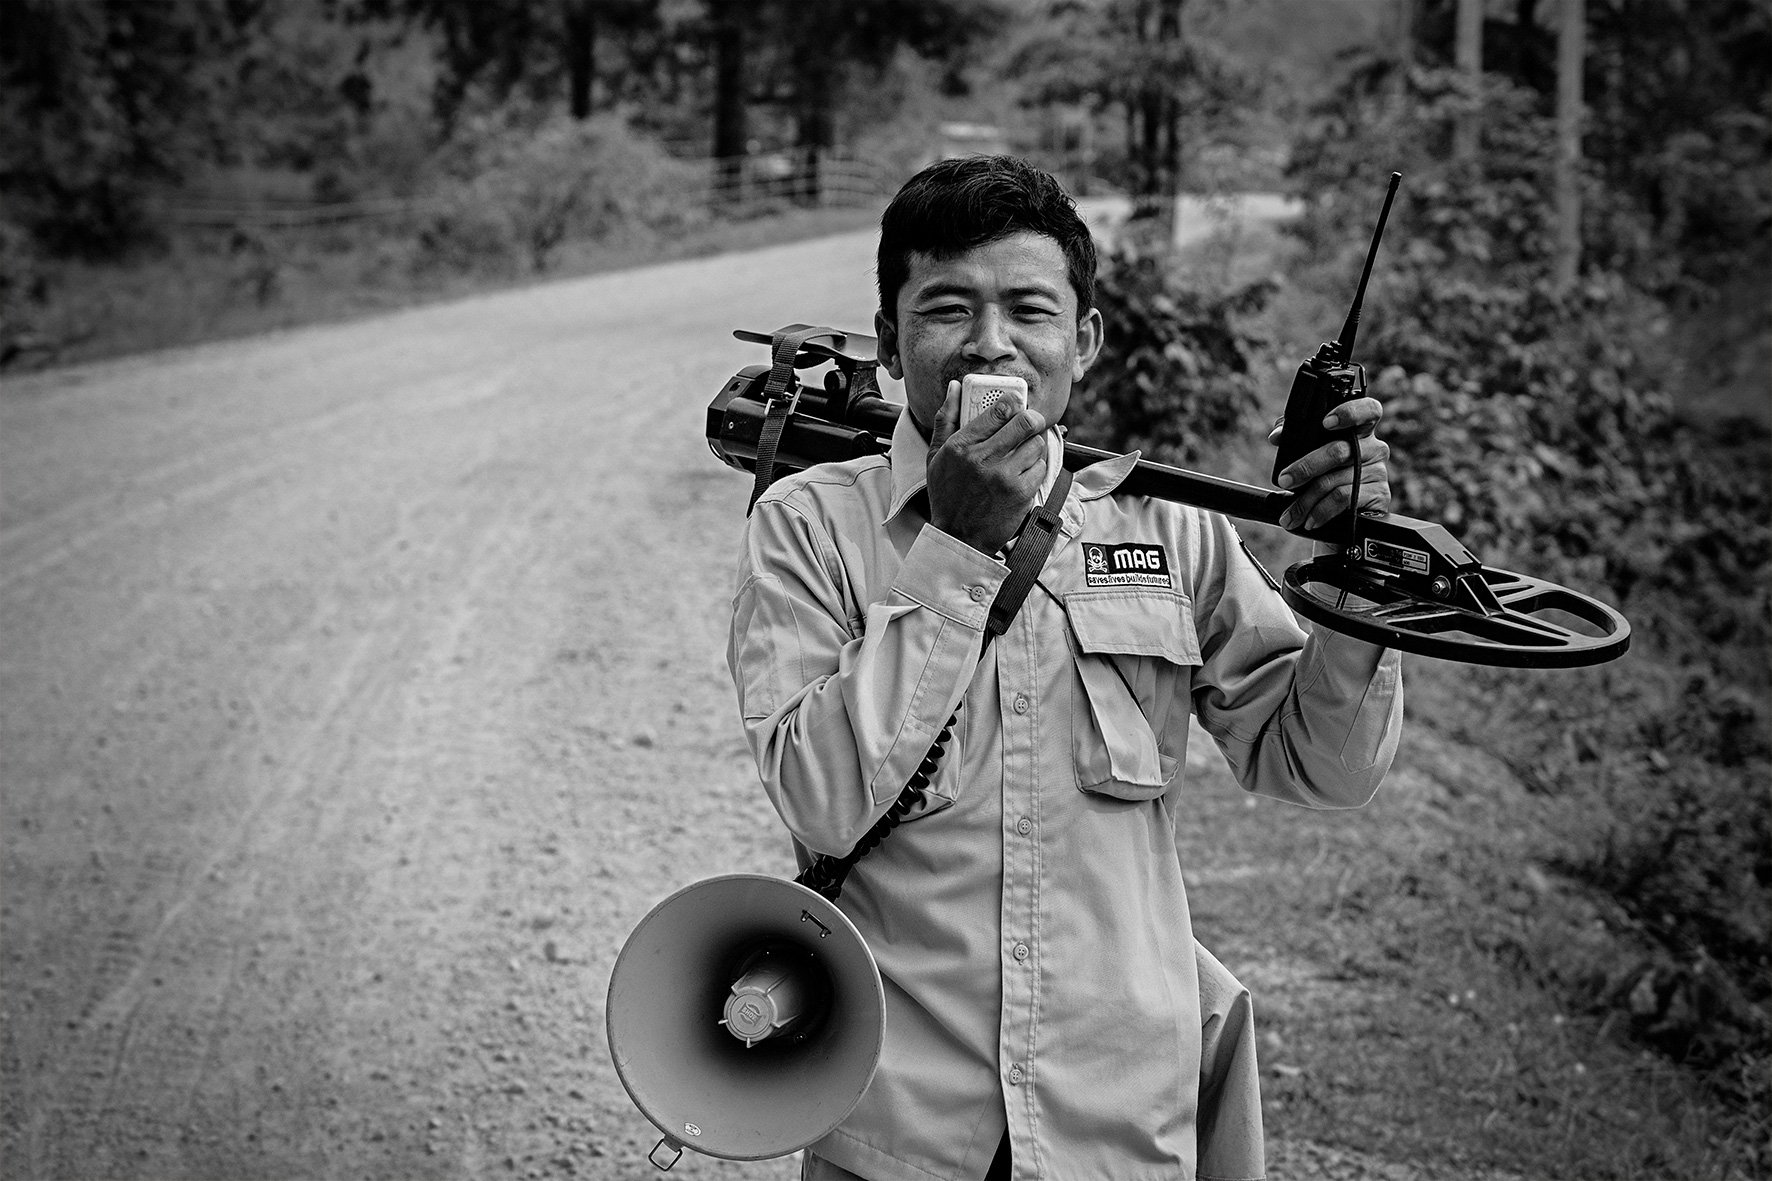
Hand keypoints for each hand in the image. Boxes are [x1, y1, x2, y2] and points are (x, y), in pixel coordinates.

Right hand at [926, 379, 1049, 553]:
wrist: (959, 537)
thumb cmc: (947, 496)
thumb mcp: (936, 456)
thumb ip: (946, 419)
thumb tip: (954, 388)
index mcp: (961, 446)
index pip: (998, 410)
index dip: (1013, 401)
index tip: (1016, 403)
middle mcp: (983, 459)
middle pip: (1025, 422)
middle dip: (1032, 418)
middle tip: (1031, 421)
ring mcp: (1004, 476)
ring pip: (1036, 444)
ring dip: (1034, 444)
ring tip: (1024, 451)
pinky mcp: (1020, 493)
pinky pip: (1040, 467)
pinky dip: (1036, 467)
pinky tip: (1023, 472)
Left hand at [1269, 397, 1391, 533]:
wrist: (1343, 514)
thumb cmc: (1325, 475)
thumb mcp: (1312, 453)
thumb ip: (1295, 437)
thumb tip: (1277, 437)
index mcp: (1360, 430)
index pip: (1368, 409)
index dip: (1349, 412)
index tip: (1326, 422)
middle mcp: (1374, 447)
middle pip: (1339, 451)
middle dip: (1306, 467)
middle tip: (1286, 479)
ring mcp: (1379, 471)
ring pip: (1336, 481)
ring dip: (1307, 500)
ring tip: (1291, 513)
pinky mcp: (1380, 494)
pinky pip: (1345, 499)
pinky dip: (1322, 511)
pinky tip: (1311, 520)